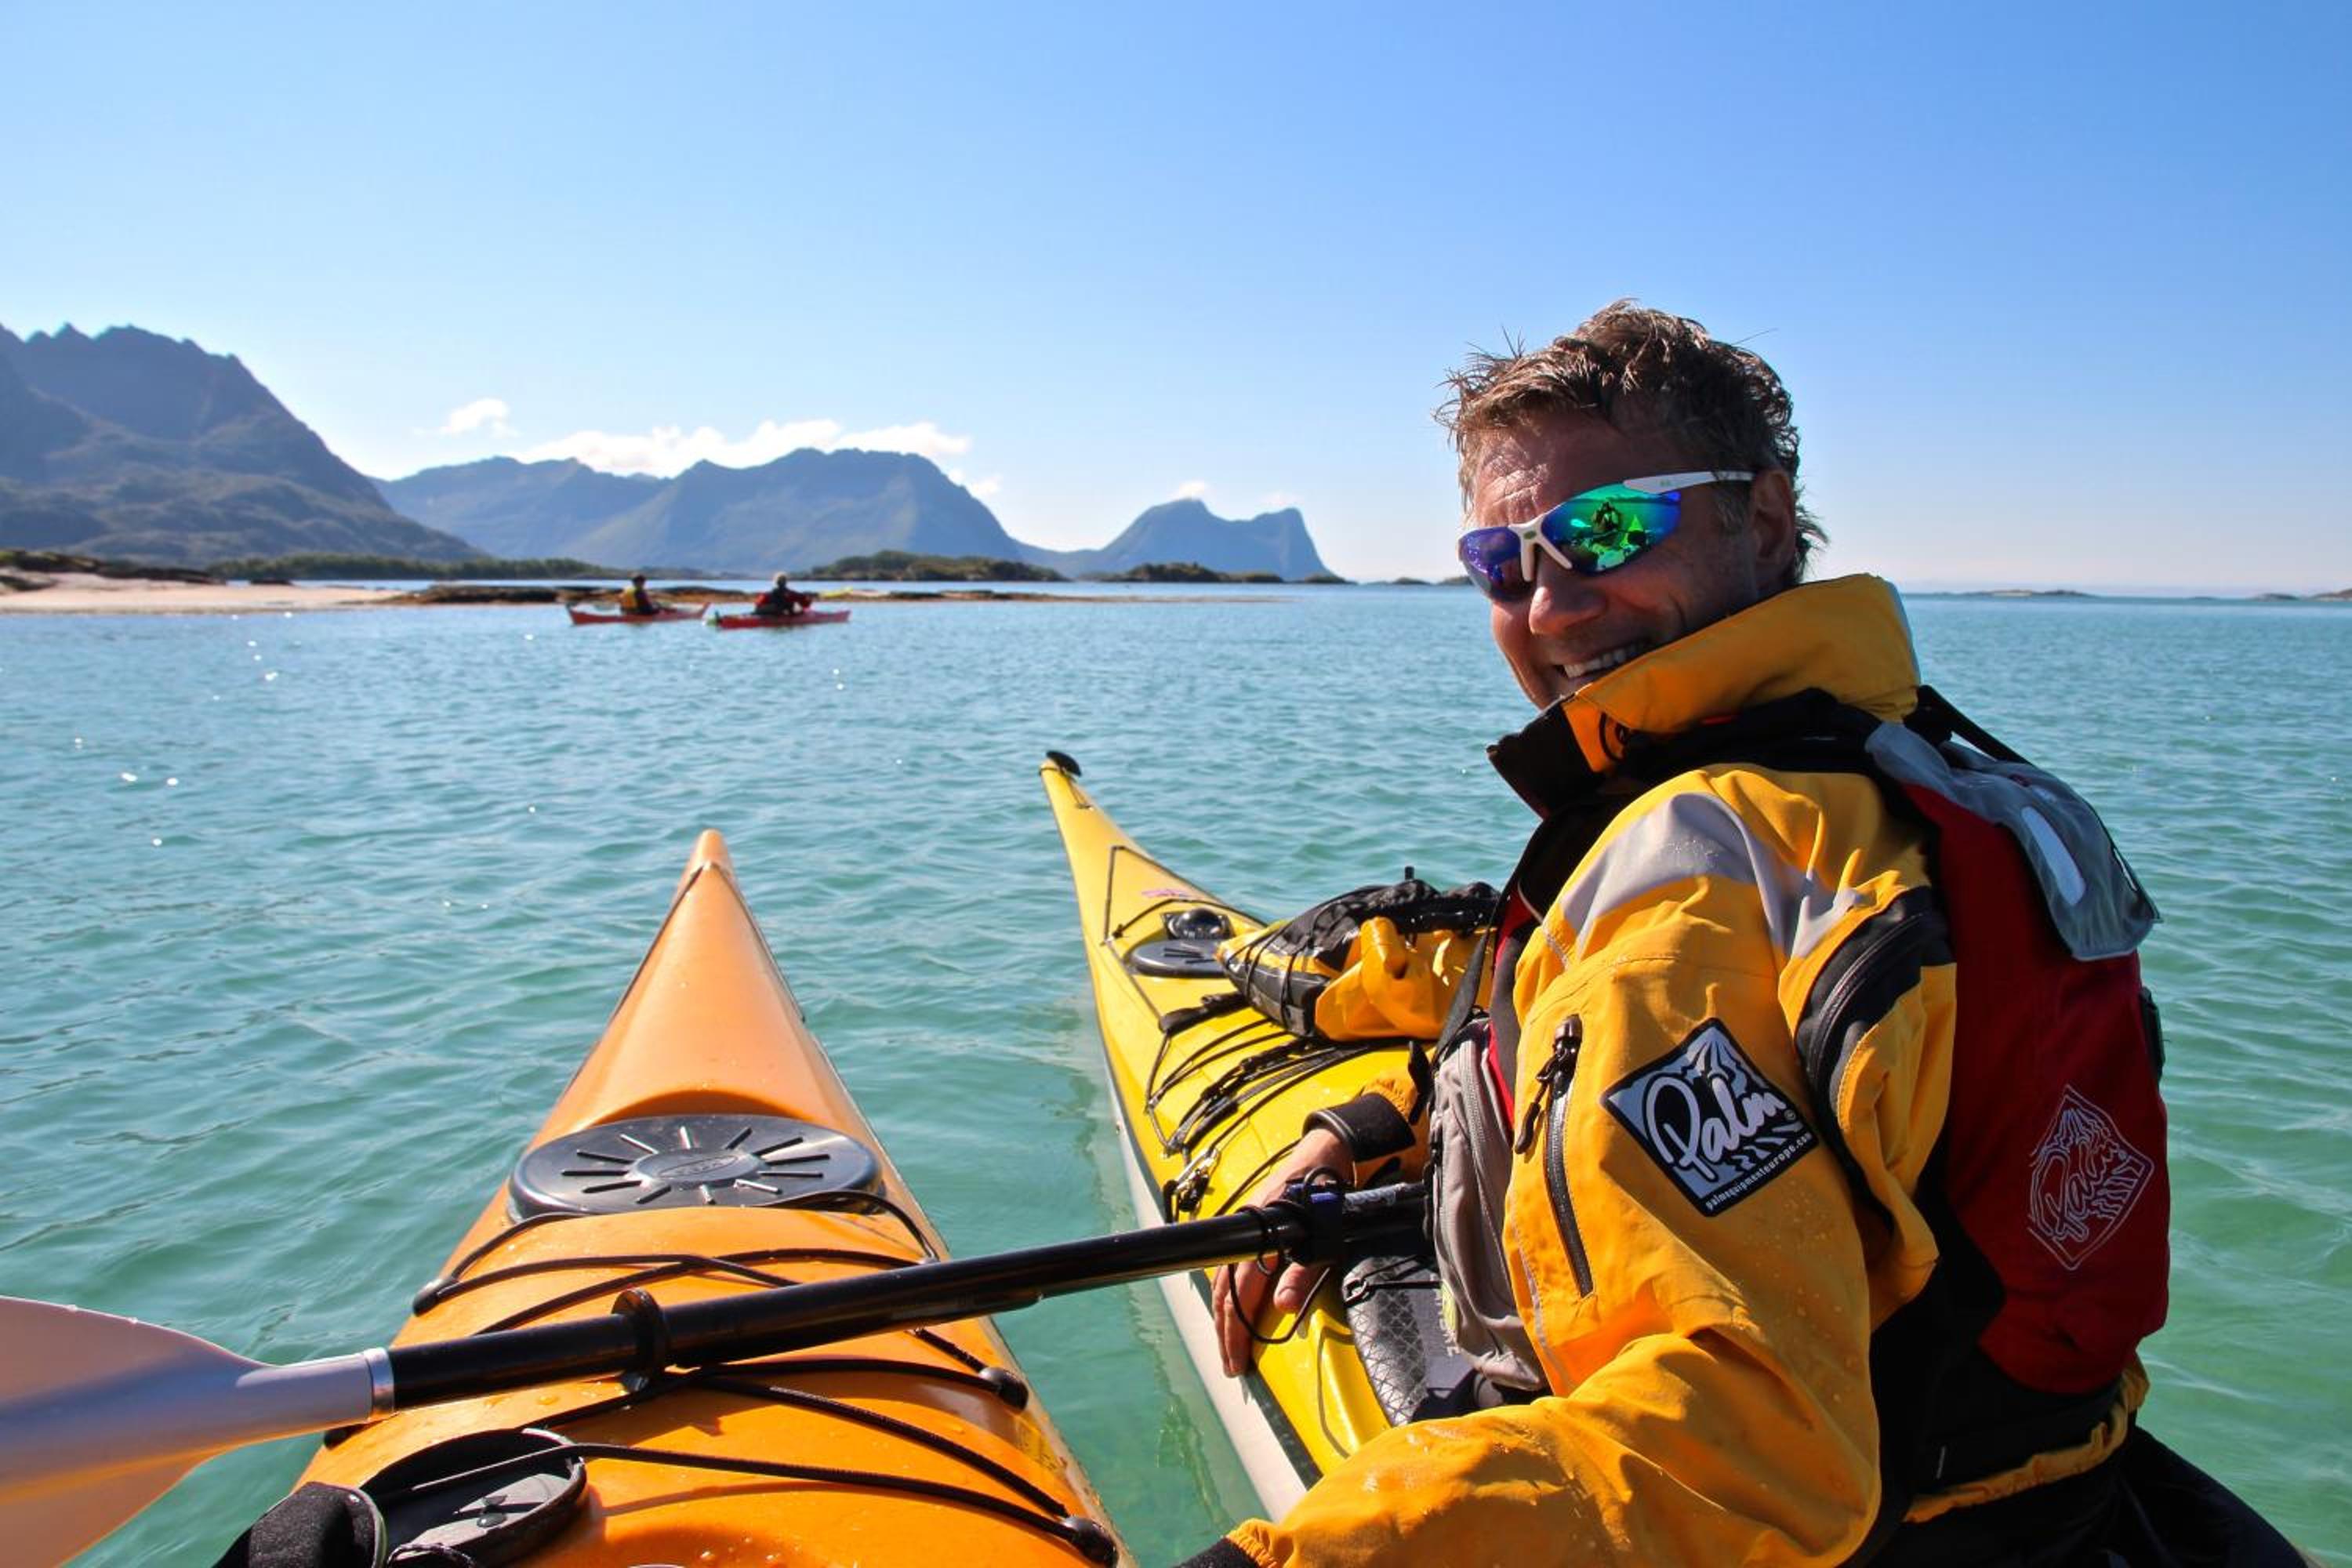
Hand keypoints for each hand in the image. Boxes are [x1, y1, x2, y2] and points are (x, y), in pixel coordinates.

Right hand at [1212, 1127, 1351, 1376]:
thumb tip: (1283, 1308)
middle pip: (1225, 1291)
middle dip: (1226, 1331)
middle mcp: (1246, 1233)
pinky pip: (1229, 1267)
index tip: (1237, 1361)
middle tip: (1231, 1365)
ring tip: (1228, 1345)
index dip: (1237, 1330)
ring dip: (1224, 1315)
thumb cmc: (1329, 1195)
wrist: (1327, 1152)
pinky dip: (1227, 1293)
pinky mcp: (1250, 1228)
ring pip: (1223, 1280)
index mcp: (1261, 1237)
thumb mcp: (1326, 1237)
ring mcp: (1245, 1230)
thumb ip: (1304, 1272)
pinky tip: (1231, 1309)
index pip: (1241, 1293)